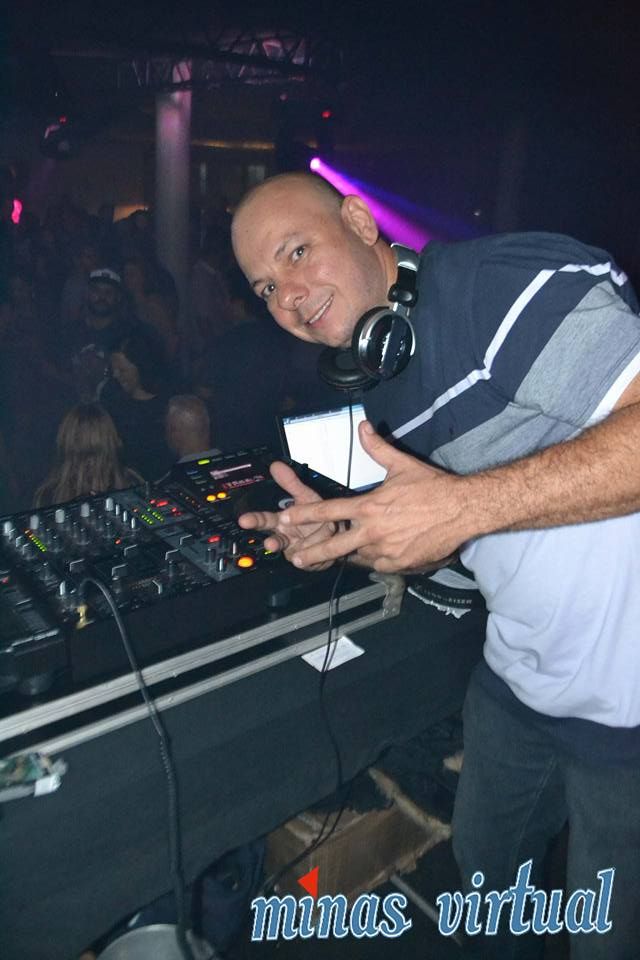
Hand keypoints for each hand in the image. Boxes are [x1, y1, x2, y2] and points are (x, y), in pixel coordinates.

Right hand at [237, 460, 338, 570]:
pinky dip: (317, 551)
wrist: (336, 530)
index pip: (263, 520)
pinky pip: (310, 558)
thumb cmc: (316, 513)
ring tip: (317, 534)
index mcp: (282, 520)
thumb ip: (290, 483)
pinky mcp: (306, 562)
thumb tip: (276, 465)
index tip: (244, 521)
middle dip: (273, 542)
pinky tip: (323, 544)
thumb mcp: (304, 495)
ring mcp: (295, 550)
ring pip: (297, 550)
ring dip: (306, 543)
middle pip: (275, 540)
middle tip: (271, 543)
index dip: (253, 520)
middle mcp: (286, 536)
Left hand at [279, 421, 471, 572]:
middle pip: (335, 545)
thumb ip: (377, 448)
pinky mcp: (401, 562)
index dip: (305, 515)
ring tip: (347, 553)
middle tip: (297, 557)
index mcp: (370, 506)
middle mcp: (374, 530)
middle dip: (313, 553)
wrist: (463, 509)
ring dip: (354, 552)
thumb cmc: (433, 487)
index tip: (287, 518)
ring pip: (360, 555)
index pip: (329, 510)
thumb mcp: (401, 465)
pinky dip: (378, 559)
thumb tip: (364, 427)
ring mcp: (387, 549)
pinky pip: (381, 564)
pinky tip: (381, 553)